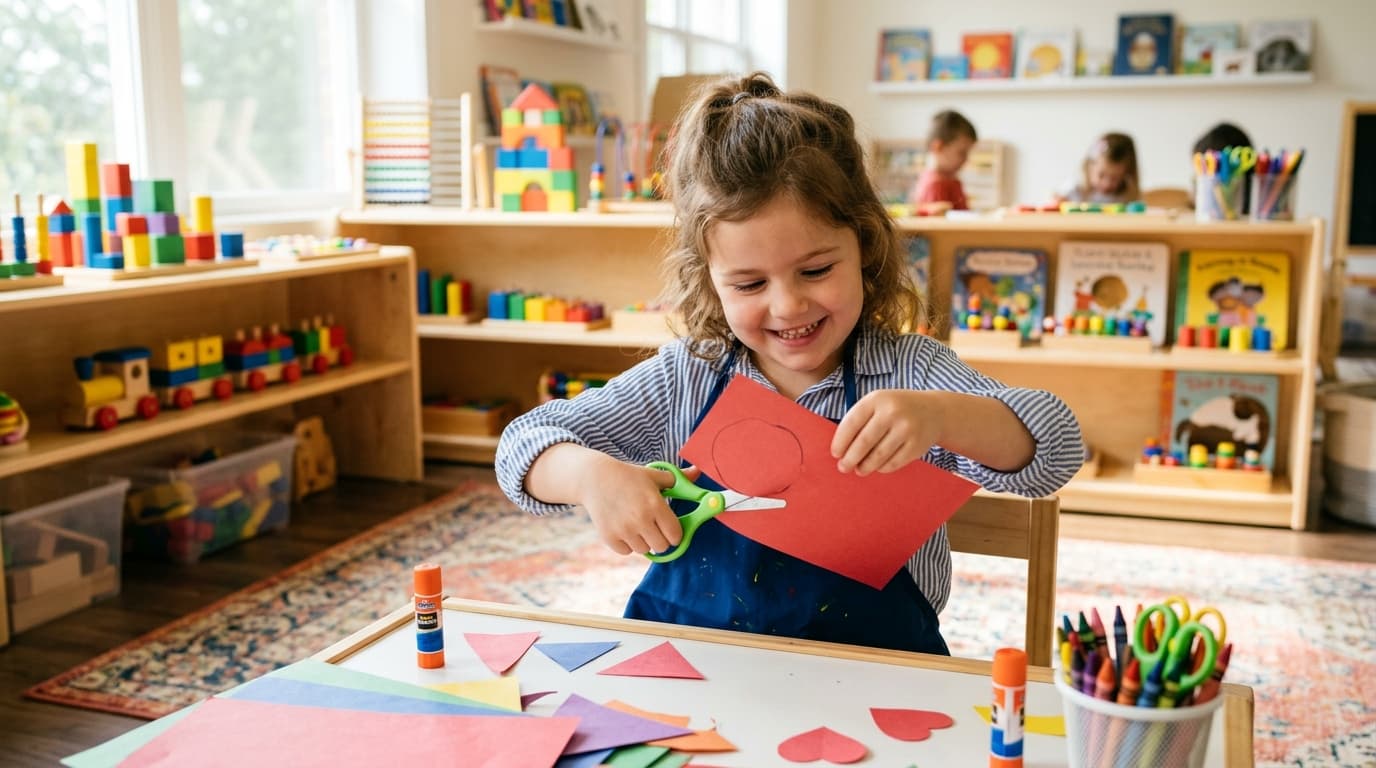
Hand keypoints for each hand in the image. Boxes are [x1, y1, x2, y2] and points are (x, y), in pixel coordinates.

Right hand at [579, 460, 697, 555]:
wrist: (594, 479)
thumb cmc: (629, 476)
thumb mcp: (654, 475)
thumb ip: (678, 478)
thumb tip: (697, 472)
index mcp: (655, 505)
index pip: (675, 535)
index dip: (675, 533)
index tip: (670, 528)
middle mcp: (640, 520)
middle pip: (662, 546)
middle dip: (661, 538)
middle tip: (653, 526)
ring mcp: (624, 530)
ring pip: (644, 550)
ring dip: (643, 541)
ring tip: (635, 523)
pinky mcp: (609, 537)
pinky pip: (627, 551)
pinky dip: (627, 544)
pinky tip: (623, 527)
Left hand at [831, 390, 944, 475]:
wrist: (934, 411)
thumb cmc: (897, 409)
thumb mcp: (878, 404)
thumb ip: (860, 420)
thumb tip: (841, 449)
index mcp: (877, 399)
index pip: (851, 423)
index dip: (841, 441)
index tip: (835, 453)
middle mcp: (892, 412)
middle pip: (864, 442)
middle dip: (850, 458)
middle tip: (843, 467)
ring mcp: (906, 429)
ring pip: (878, 456)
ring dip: (865, 466)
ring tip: (859, 469)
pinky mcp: (916, 446)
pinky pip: (893, 463)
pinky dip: (882, 468)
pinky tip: (878, 466)